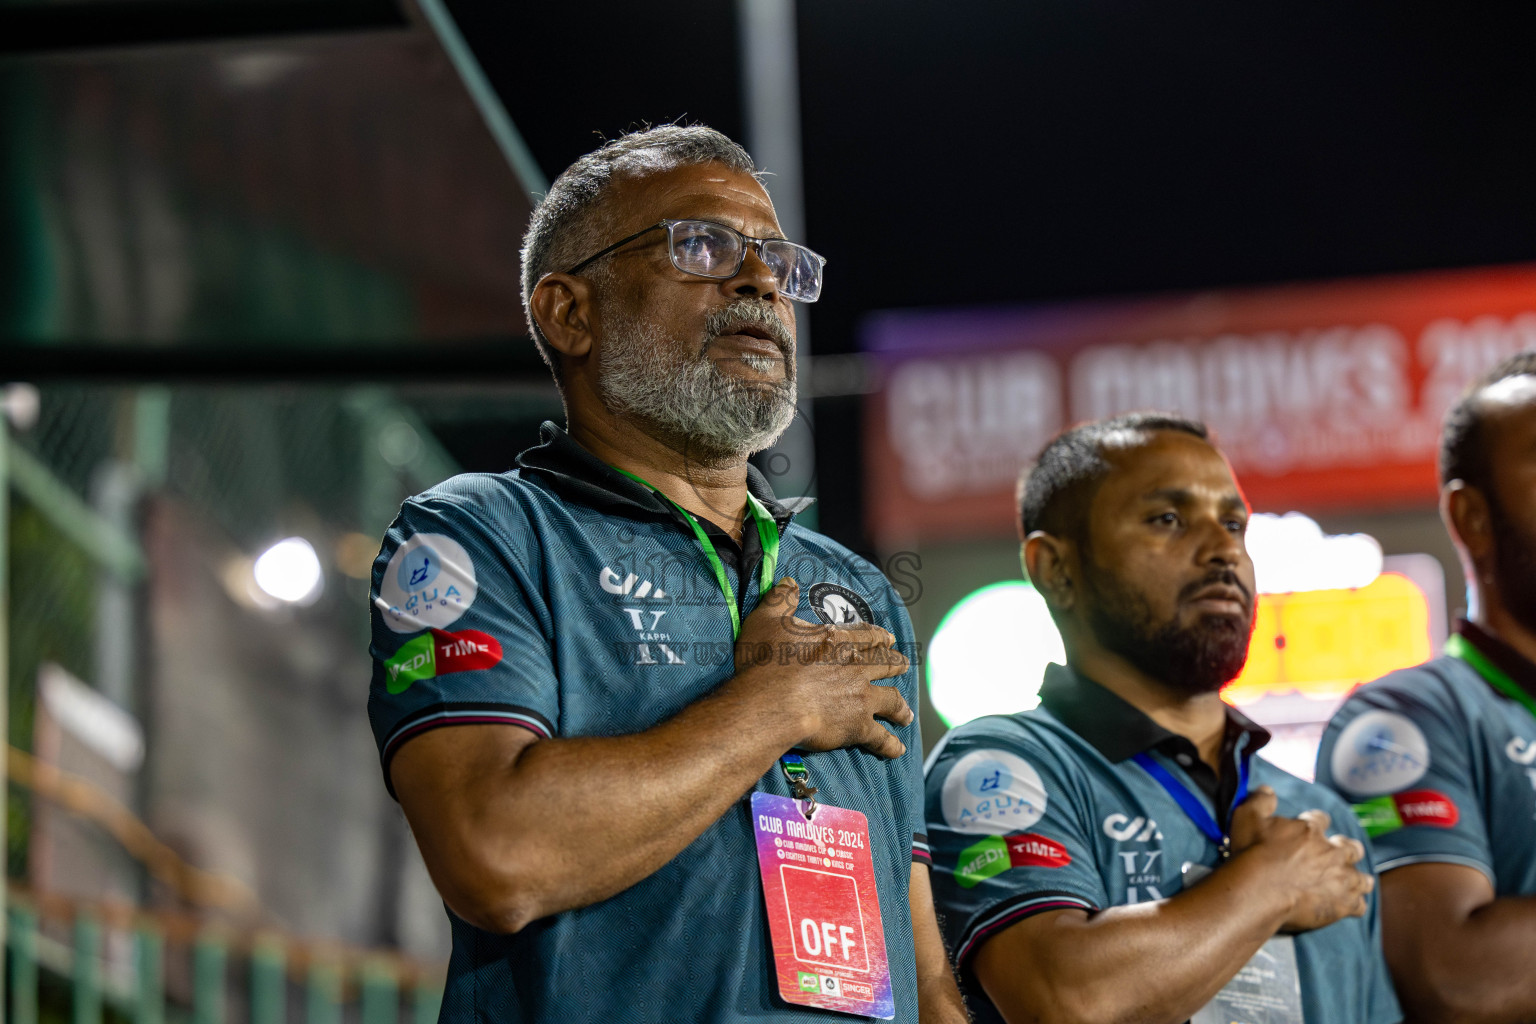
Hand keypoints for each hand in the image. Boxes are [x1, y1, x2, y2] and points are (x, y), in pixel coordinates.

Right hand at [733, 578, 913, 758]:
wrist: (771, 703)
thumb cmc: (767, 663)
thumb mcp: (767, 620)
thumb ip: (781, 599)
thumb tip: (789, 581)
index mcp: (839, 641)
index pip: (867, 636)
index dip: (878, 637)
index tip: (887, 639)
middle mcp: (857, 667)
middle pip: (886, 664)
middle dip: (896, 664)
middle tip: (903, 665)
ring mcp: (861, 697)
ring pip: (892, 700)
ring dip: (900, 706)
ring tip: (906, 713)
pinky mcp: (858, 726)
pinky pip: (881, 737)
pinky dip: (890, 744)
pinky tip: (897, 750)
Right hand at [1228, 786, 1372, 932]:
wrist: (1258, 890)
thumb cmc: (1252, 854)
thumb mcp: (1246, 816)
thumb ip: (1260, 800)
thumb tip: (1268, 790)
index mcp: (1310, 830)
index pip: (1321, 819)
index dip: (1316, 821)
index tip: (1311, 825)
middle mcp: (1332, 853)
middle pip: (1351, 848)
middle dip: (1346, 849)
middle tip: (1336, 853)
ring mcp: (1341, 880)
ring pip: (1362, 878)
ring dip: (1356, 878)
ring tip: (1349, 881)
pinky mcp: (1343, 904)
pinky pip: (1359, 906)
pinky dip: (1353, 905)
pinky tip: (1345, 905)